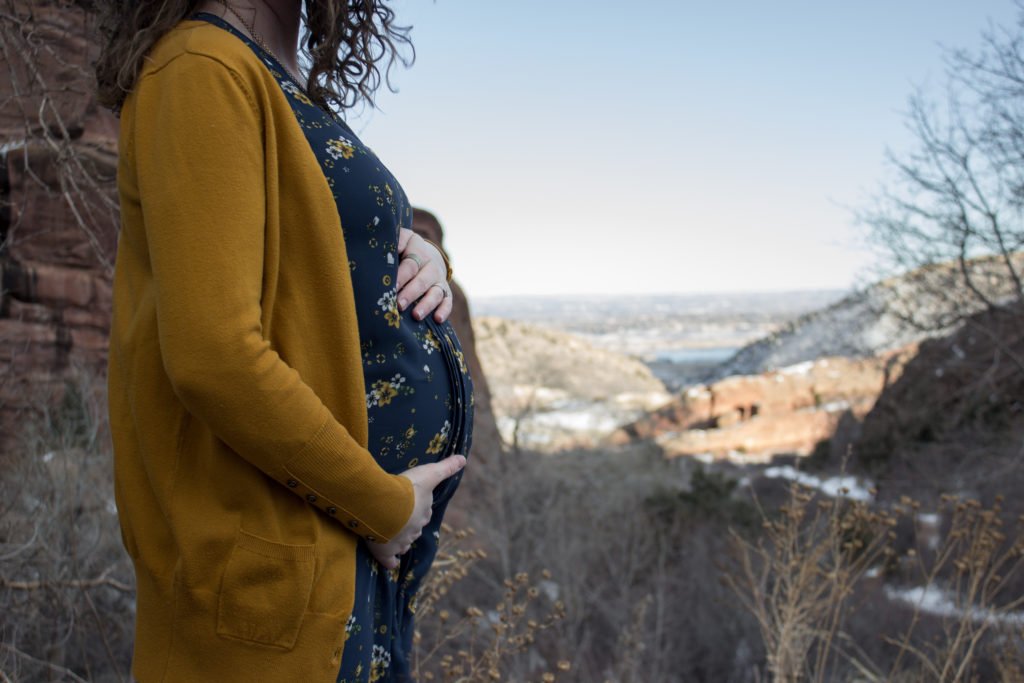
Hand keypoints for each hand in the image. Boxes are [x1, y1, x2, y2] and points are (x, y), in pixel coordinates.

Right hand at [365, 453, 466, 569]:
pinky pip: (390, 561)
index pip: (424, 512)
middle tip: (397, 518)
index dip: (418, 509)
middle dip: (408, 525)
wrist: (384, 505)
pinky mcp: (385, 551)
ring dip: (399, 540)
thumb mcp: (429, 474)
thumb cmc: (407, 489)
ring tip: (390, 534)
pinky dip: (390, 561)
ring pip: (403, 543)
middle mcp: (415, 529)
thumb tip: (463, 459)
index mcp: (424, 512)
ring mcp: (401, 542)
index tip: (411, 505)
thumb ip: (446, 468)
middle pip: (413, 528)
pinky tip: (390, 561)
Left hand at [396, 228, 452, 323]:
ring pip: (435, 293)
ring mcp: (439, 281)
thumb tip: (392, 247)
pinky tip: (438, 320)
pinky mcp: (446, 293)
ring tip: (416, 316)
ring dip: (426, 305)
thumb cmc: (407, 250)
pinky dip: (444, 311)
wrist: (428, 255)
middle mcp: (431, 267)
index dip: (401, 277)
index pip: (410, 265)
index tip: (392, 288)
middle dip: (411, 293)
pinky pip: (448, 302)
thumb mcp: (403, 239)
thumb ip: (397, 240)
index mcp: (419, 252)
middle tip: (399, 305)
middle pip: (422, 281)